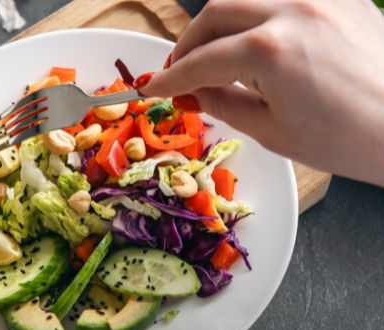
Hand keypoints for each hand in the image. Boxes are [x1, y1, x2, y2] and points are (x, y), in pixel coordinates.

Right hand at [140, 0, 383, 186]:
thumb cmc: (349, 140)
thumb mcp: (271, 130)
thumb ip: (222, 102)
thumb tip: (192, 92)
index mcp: (269, 49)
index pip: (201, 60)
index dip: (172, 78)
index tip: (155, 88)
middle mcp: (292, 9)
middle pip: (216, 13)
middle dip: (189, 44)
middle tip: (181, 73)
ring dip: (220, 25)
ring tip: (214, 56)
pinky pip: (282, 0)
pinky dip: (256, 18)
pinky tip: (254, 43)